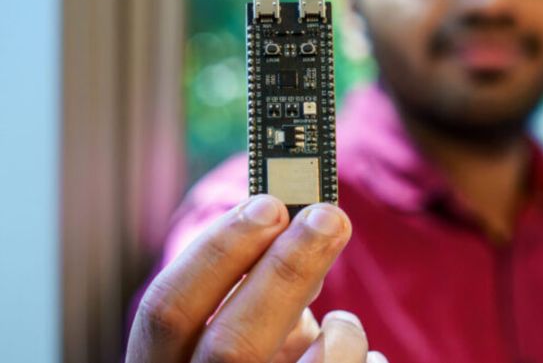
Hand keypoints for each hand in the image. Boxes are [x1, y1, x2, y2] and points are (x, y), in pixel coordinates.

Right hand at [125, 195, 386, 362]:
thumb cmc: (261, 358)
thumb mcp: (246, 326)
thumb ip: (258, 287)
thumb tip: (307, 220)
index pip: (167, 311)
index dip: (217, 252)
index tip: (270, 204)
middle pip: (232, 345)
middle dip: (285, 270)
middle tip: (331, 216)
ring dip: (341, 331)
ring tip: (344, 324)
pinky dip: (365, 359)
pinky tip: (360, 361)